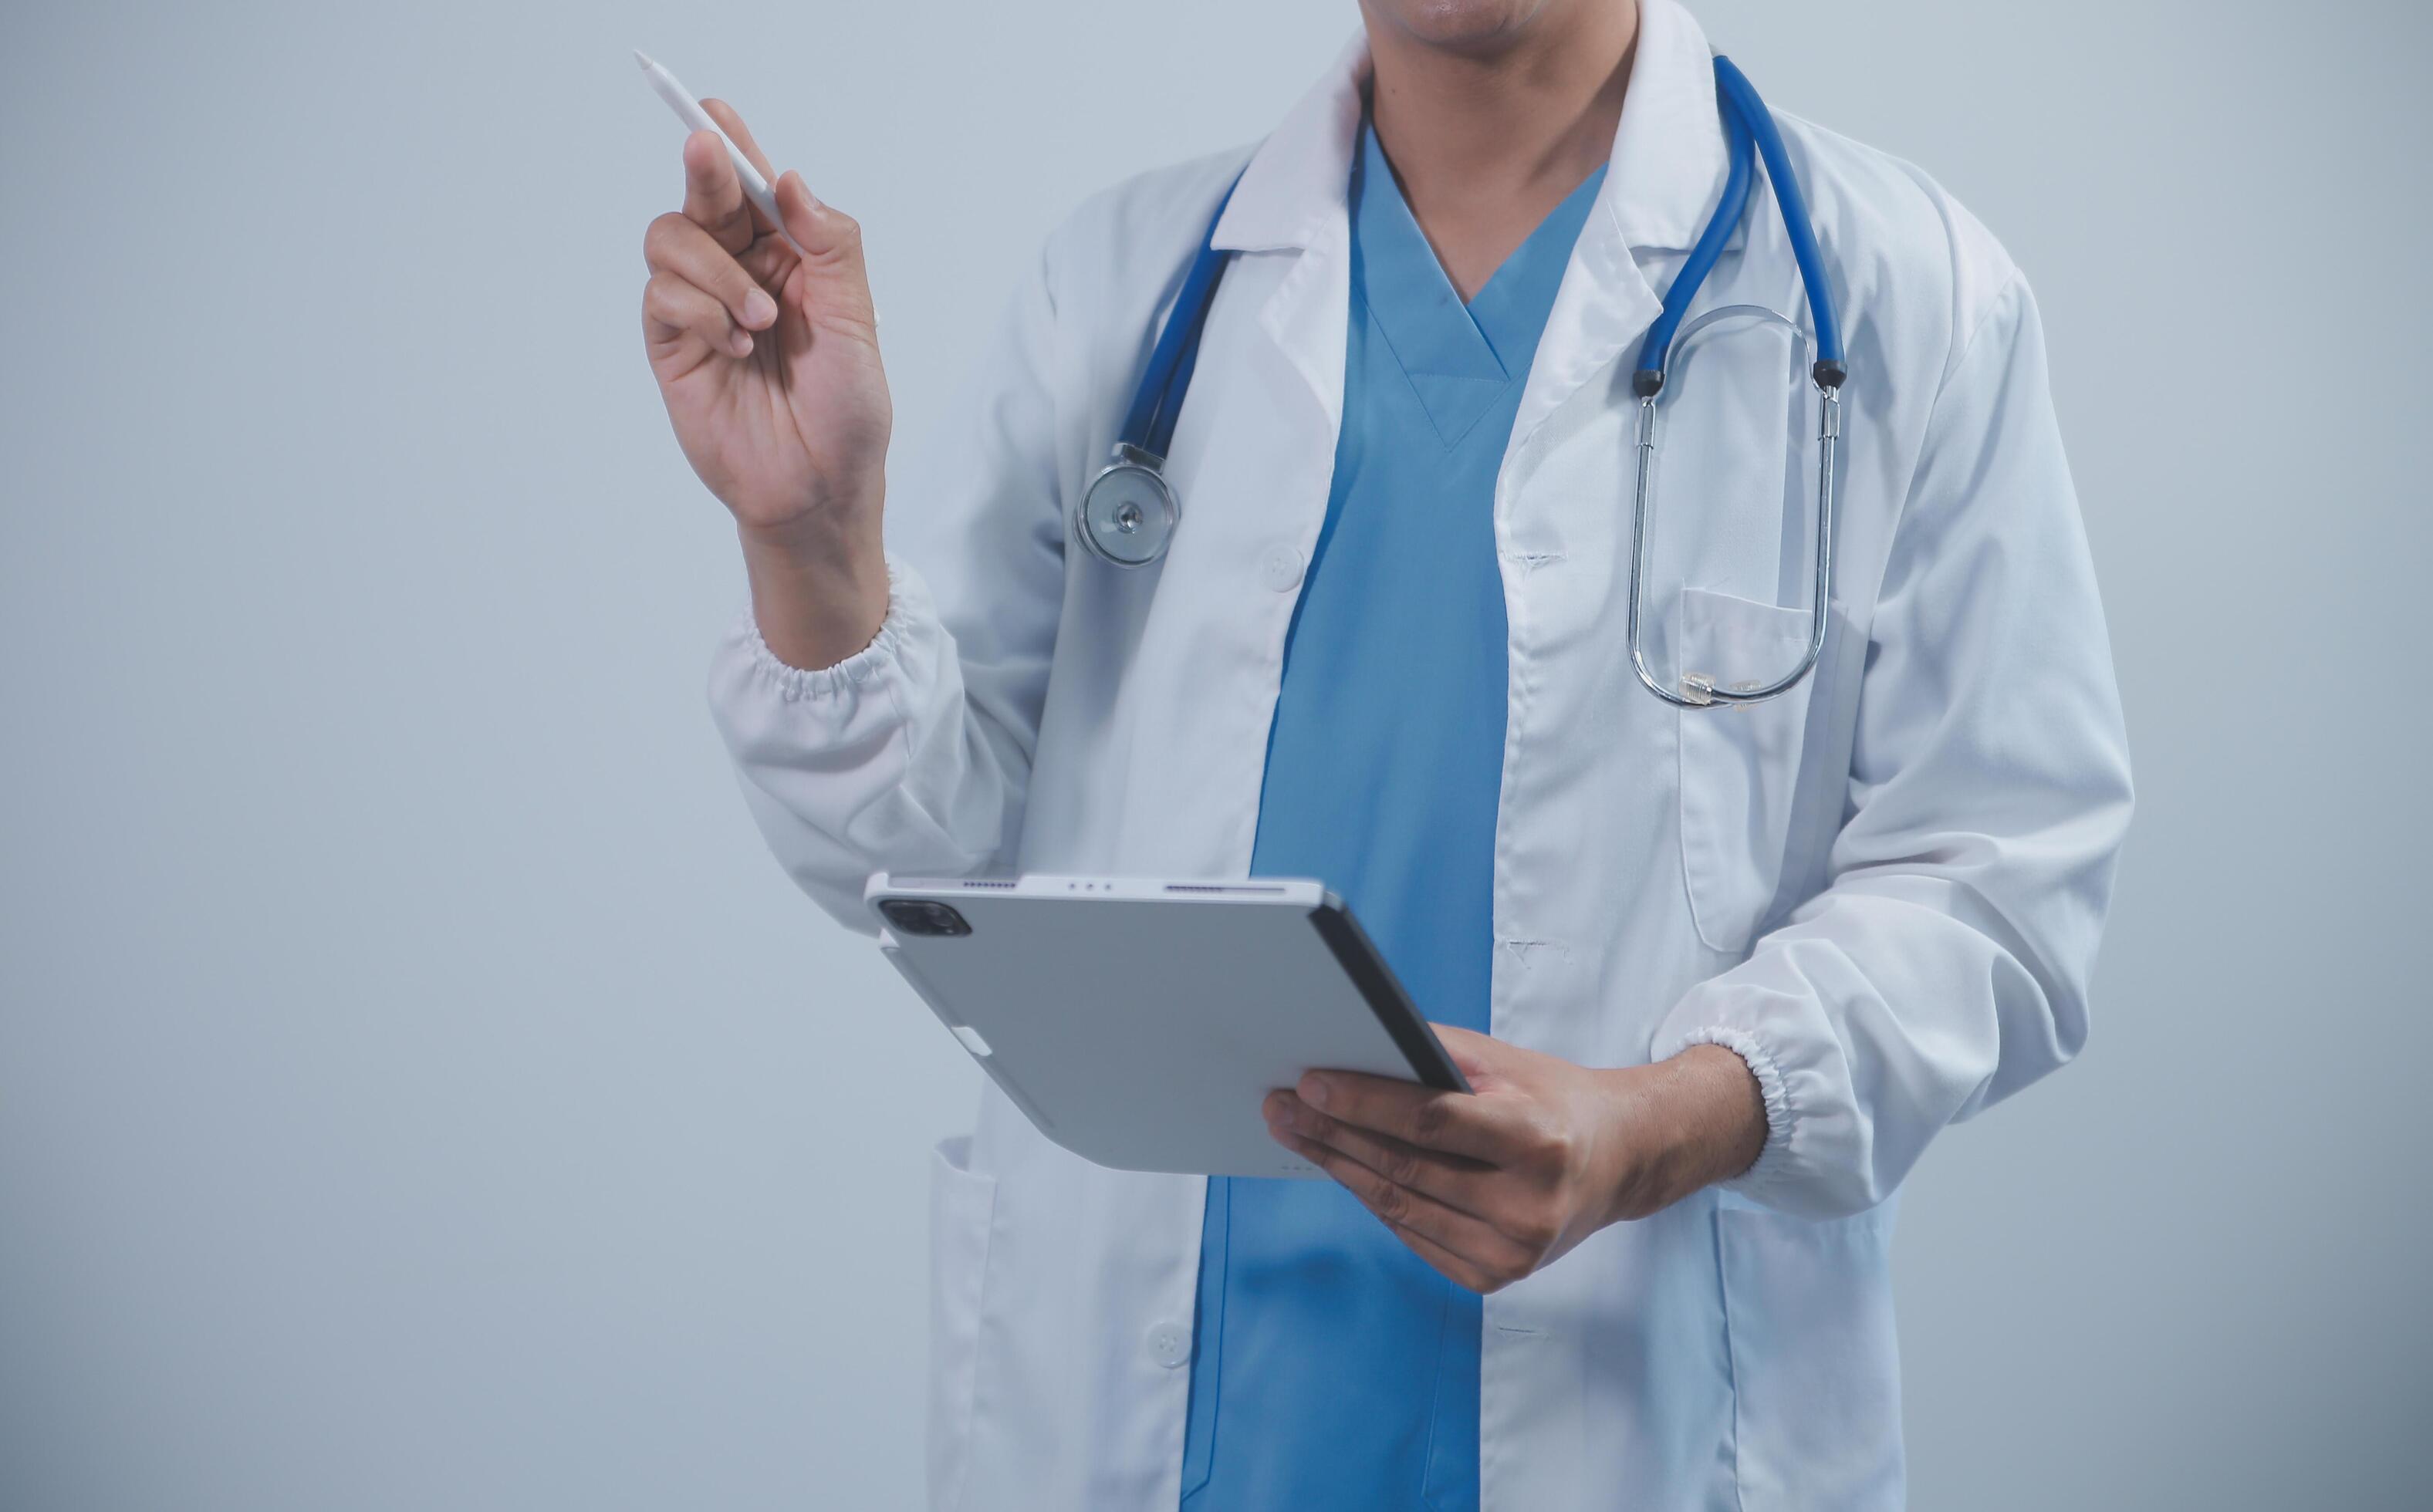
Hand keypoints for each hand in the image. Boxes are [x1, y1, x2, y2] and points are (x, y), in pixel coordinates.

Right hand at [640, 101, 890, 666]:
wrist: (819, 489)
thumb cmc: (847, 411)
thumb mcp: (856, 321)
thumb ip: (829, 246)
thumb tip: (791, 181)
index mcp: (791, 258)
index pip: (754, 189)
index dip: (730, 147)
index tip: (713, 114)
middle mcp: (741, 272)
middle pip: (703, 197)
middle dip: (704, 171)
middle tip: (708, 155)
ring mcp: (702, 306)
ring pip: (671, 238)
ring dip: (715, 270)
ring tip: (759, 323)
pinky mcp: (673, 344)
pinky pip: (663, 295)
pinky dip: (701, 311)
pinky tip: (736, 347)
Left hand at [1264, 1030, 1766, 1293]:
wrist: (1618, 1162)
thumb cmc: (1552, 1101)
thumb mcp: (1505, 1064)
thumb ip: (1432, 1058)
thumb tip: (1348, 1053)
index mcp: (1537, 1141)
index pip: (1430, 1123)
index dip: (1363, 1103)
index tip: (1310, 1084)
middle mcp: (1528, 1205)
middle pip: (1405, 1169)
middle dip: (1334, 1135)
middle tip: (1283, 1108)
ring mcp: (1513, 1251)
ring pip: (1400, 1208)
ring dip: (1340, 1169)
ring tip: (1298, 1135)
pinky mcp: (1496, 1276)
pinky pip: (1413, 1235)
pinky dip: (1374, 1201)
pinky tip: (1344, 1169)